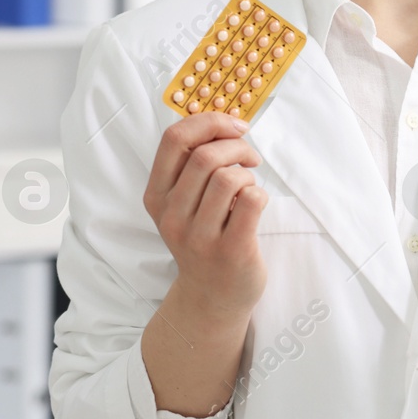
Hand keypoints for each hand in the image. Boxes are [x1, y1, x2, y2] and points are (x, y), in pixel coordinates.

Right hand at [143, 112, 267, 318]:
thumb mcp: (183, 203)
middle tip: (250, 158)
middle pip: (205, 156)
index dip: (209, 121)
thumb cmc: (205, 238)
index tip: (235, 125)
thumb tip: (224, 121)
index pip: (173, 139)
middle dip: (237, 146)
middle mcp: (171, 215)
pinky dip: (260, 193)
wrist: (212, 297)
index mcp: (157, 196)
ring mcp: (199, 236)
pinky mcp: (230, 250)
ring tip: (248, 186)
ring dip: (247, 173)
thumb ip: (192, 165)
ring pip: (228, 177)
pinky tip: (255, 205)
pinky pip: (252, 201)